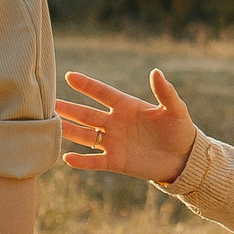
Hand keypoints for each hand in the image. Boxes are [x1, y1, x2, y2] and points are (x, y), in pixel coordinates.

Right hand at [56, 69, 198, 183]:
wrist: (184, 158)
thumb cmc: (180, 129)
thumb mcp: (175, 109)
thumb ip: (165, 92)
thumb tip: (156, 72)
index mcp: (127, 106)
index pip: (102, 93)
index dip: (86, 85)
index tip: (69, 76)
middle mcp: (115, 123)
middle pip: (86, 114)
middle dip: (68, 108)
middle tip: (48, 102)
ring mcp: (114, 142)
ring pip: (85, 135)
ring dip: (69, 130)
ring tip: (51, 125)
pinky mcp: (116, 161)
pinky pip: (94, 160)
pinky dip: (81, 161)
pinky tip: (66, 158)